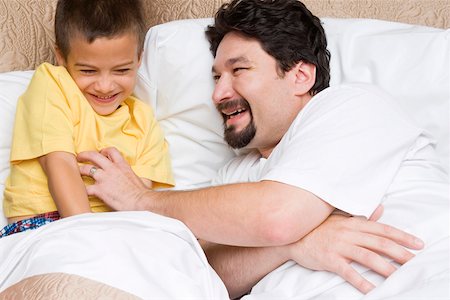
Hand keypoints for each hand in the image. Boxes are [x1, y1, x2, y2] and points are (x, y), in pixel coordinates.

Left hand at [77, 147, 148, 210]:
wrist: (140, 201)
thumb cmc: (141, 193)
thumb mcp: (138, 178)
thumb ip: (132, 176)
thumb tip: (138, 180)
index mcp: (122, 165)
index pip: (111, 151)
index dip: (104, 151)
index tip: (100, 153)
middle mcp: (111, 169)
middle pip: (94, 156)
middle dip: (84, 155)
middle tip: (79, 157)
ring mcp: (104, 178)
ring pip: (86, 169)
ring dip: (80, 170)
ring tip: (76, 173)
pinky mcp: (99, 190)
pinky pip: (85, 188)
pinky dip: (81, 190)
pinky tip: (80, 192)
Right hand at [287, 213, 423, 293]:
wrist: (292, 235)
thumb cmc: (317, 228)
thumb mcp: (339, 218)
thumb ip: (360, 216)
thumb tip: (380, 210)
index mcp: (353, 223)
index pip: (383, 229)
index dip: (402, 236)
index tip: (418, 244)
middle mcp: (349, 233)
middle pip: (380, 244)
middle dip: (401, 253)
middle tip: (415, 263)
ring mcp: (339, 246)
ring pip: (368, 257)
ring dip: (386, 268)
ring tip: (399, 277)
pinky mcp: (329, 259)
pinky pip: (348, 271)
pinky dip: (361, 281)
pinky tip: (371, 290)